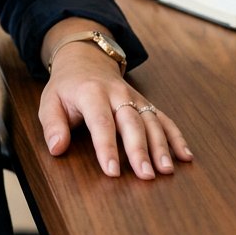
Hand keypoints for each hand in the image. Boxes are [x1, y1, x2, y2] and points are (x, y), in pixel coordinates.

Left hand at [39, 44, 192, 179]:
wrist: (85, 59)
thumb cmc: (67, 87)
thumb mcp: (49, 101)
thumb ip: (53, 124)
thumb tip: (57, 148)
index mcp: (91, 92)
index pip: (101, 122)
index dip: (107, 147)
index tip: (112, 172)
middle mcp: (117, 93)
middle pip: (131, 122)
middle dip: (139, 150)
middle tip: (146, 176)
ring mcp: (134, 97)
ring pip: (151, 121)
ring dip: (161, 146)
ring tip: (166, 170)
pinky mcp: (145, 103)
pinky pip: (164, 119)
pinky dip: (176, 136)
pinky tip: (186, 156)